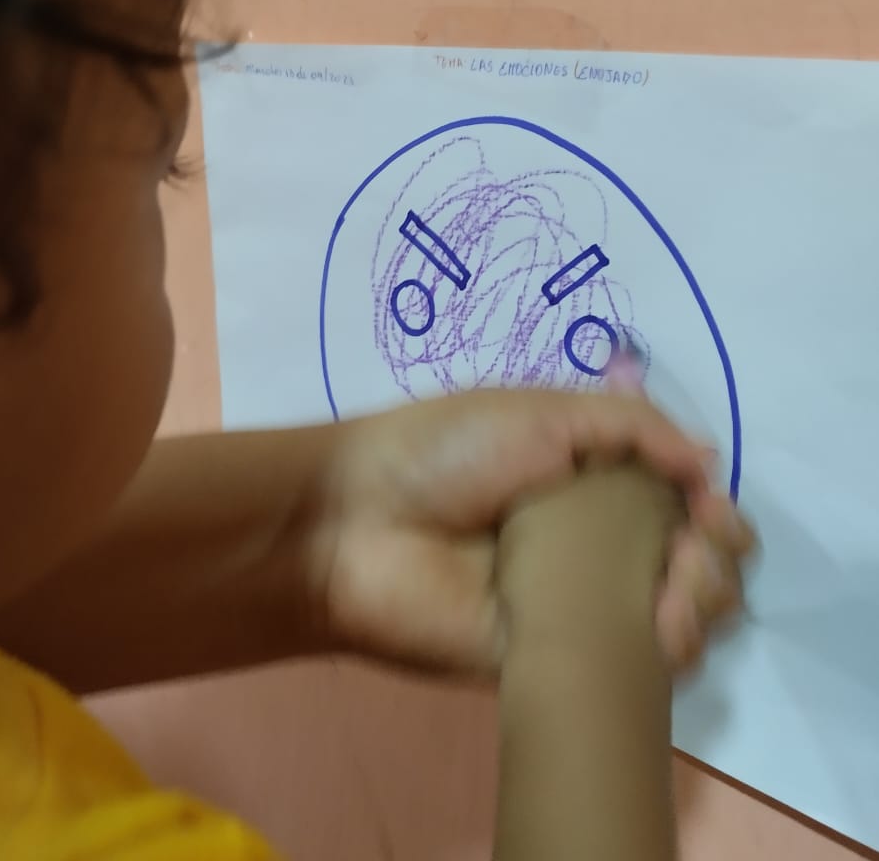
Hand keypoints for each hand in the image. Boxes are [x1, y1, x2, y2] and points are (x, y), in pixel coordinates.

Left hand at [319, 388, 754, 676]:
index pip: (680, 502)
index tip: (712, 510)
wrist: (360, 525)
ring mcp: (581, 608)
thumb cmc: (444, 452)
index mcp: (590, 481)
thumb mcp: (539, 409)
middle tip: (699, 546)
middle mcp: (595, 545)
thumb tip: (711, 462)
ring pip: (681, 617)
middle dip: (718, 555)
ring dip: (705, 599)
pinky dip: (671, 650)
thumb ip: (632, 426)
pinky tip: (662, 628)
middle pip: (695, 561)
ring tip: (677, 586)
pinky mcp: (562, 662)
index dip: (713, 508)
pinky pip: (638, 668)